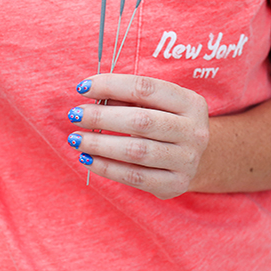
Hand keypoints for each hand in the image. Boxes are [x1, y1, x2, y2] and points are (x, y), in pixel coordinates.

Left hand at [67, 74, 208, 198]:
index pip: (145, 88)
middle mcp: (194, 132)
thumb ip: (127, 98)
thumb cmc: (165, 123)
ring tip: (75, 139)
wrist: (194, 159)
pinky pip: (134, 176)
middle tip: (75, 115)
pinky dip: (106, 167)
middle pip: (141, 121)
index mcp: (191, 103)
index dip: (111, 85)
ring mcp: (187, 160)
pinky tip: (87, 159)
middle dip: (102, 117)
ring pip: (136, 152)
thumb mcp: (156, 105)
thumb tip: (90, 95)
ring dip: (99, 144)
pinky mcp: (175, 184)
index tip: (82, 88)